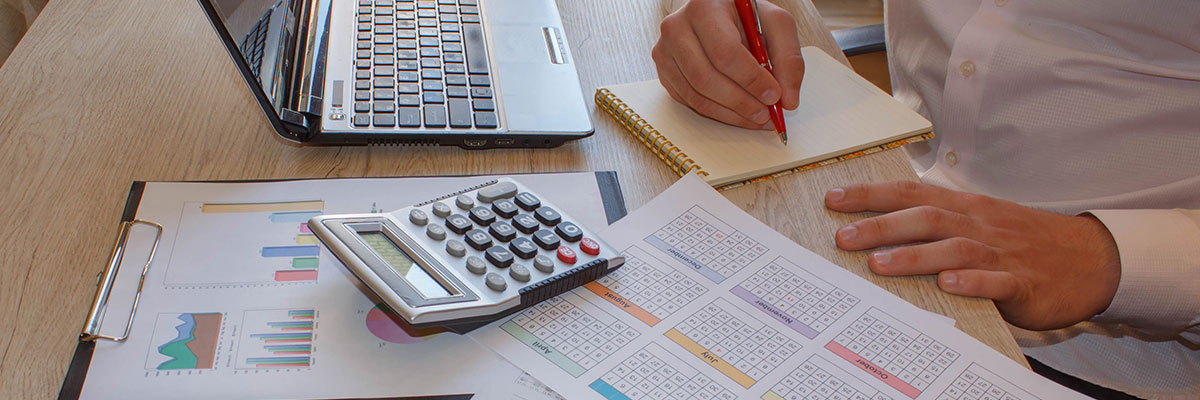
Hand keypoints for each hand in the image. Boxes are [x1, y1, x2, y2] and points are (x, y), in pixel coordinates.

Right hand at [652, 0, 804, 129]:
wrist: (719, 16)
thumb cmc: (745, 18)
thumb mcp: (776, 25)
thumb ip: (788, 59)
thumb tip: (787, 100)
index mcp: (704, 8)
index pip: (724, 52)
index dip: (750, 79)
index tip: (773, 96)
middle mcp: (677, 28)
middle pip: (706, 78)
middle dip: (741, 102)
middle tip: (766, 114)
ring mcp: (665, 52)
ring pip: (696, 95)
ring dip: (730, 114)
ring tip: (757, 117)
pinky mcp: (664, 72)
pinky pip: (689, 101)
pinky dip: (717, 113)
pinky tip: (738, 112)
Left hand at [824, 181, 1121, 330]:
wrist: (1090, 258)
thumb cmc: (1023, 240)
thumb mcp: (980, 221)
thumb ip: (938, 221)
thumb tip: (882, 223)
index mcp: (966, 206)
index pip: (910, 194)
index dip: (871, 195)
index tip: (833, 199)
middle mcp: (979, 224)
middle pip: (925, 218)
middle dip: (880, 226)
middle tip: (842, 237)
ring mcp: (1001, 252)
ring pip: (954, 248)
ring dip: (915, 255)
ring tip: (880, 264)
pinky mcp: (1023, 283)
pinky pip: (996, 280)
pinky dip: (972, 281)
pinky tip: (948, 285)